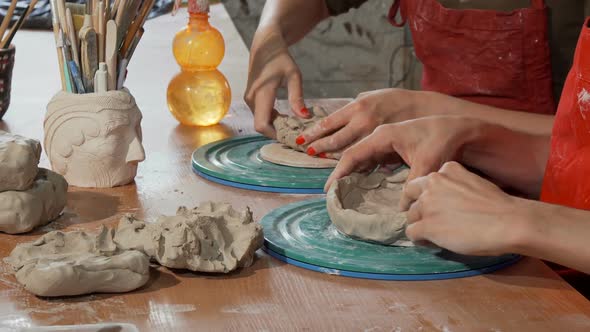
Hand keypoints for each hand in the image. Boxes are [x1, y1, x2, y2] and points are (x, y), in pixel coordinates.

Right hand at [244, 27, 309, 137]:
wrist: (265, 46)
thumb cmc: (280, 58)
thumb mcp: (293, 75)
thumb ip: (297, 97)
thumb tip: (304, 117)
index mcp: (261, 94)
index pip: (262, 125)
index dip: (275, 134)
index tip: (291, 136)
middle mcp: (251, 99)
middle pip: (262, 126)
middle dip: (278, 131)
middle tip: (297, 132)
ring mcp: (249, 99)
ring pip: (261, 121)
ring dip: (276, 125)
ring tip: (294, 124)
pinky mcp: (251, 99)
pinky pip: (260, 115)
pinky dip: (272, 119)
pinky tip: (285, 116)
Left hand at [298, 89, 418, 156]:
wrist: (427, 110)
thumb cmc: (397, 101)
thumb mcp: (372, 97)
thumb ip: (354, 107)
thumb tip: (333, 120)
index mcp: (358, 107)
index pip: (329, 122)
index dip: (314, 132)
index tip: (302, 140)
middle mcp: (364, 122)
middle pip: (335, 140)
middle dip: (319, 147)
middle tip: (308, 153)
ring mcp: (374, 137)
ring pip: (348, 152)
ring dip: (333, 158)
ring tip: (321, 161)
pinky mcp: (385, 151)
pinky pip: (365, 161)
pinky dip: (354, 165)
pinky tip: (346, 169)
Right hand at [324, 116, 481, 190]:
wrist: (459, 128)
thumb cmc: (443, 140)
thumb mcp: (428, 164)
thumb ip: (412, 186)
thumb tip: (400, 210)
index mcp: (383, 135)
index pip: (354, 154)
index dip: (339, 172)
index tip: (329, 188)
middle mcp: (380, 135)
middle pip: (353, 155)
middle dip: (340, 173)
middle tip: (331, 193)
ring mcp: (386, 140)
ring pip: (362, 157)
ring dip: (351, 173)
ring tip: (341, 191)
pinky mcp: (392, 146)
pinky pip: (372, 159)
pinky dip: (364, 171)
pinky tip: (361, 185)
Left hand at [403, 162, 518, 255]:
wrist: (508, 222)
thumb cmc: (498, 205)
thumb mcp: (473, 182)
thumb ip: (454, 185)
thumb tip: (446, 200)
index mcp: (446, 170)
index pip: (424, 181)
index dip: (424, 194)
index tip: (427, 204)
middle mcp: (432, 183)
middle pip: (410, 195)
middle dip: (414, 206)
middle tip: (421, 218)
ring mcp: (427, 204)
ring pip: (410, 215)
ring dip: (419, 224)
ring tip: (433, 234)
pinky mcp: (427, 225)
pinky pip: (411, 232)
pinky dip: (418, 239)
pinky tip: (429, 243)